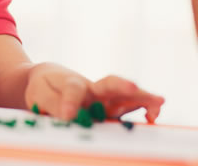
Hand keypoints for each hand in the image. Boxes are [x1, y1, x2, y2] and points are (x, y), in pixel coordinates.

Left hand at [24, 62, 164, 122]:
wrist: (49, 79)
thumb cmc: (44, 87)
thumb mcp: (40, 95)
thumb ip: (54, 105)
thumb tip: (70, 118)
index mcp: (71, 83)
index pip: (74, 89)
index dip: (71, 101)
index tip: (68, 115)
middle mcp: (93, 89)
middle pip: (110, 84)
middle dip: (122, 87)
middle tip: (133, 87)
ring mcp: (104, 98)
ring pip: (125, 95)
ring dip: (141, 97)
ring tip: (157, 103)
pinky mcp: (110, 108)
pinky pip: (128, 107)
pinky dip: (142, 108)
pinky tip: (152, 117)